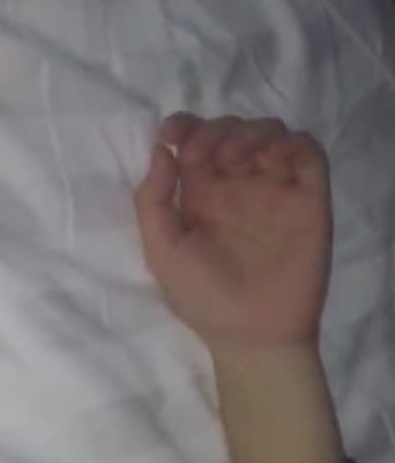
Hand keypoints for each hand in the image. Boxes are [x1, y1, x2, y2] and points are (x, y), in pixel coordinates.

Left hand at [134, 114, 332, 352]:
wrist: (254, 335)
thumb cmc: (204, 299)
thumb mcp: (162, 253)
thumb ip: (153, 200)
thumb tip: (161, 150)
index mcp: (200, 196)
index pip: (193, 142)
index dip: (183, 126)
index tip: (175, 134)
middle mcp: (237, 186)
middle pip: (231, 129)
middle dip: (219, 130)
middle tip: (218, 160)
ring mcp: (273, 190)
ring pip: (270, 131)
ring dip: (254, 132)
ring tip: (245, 162)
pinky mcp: (308, 198)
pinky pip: (307, 151)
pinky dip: (292, 143)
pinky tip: (273, 163)